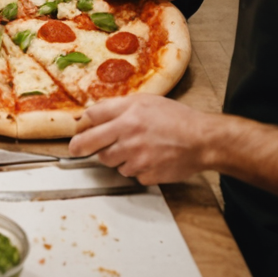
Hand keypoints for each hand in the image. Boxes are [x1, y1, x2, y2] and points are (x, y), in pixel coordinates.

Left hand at [67, 97, 213, 185]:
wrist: (202, 140)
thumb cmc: (175, 117)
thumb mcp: (144, 101)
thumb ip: (118, 106)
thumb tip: (93, 113)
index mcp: (127, 116)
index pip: (91, 118)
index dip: (82, 123)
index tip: (78, 128)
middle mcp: (128, 137)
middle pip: (91, 145)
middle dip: (80, 147)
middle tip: (75, 149)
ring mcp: (137, 159)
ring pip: (111, 162)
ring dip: (115, 157)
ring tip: (131, 148)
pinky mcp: (147, 175)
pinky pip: (131, 174)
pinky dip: (135, 169)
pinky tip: (147, 159)